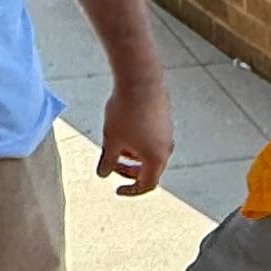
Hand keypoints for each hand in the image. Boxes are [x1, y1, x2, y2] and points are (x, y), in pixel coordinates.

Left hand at [98, 58, 173, 197]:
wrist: (140, 80)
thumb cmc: (125, 111)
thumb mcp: (111, 140)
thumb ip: (107, 161)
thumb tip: (102, 174)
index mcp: (155, 159)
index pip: (145, 185)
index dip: (130, 190)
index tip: (117, 189)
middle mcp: (166, 148)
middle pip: (150, 170)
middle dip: (130, 171)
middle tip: (112, 164)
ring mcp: (168, 133)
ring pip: (151, 154)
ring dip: (134, 155)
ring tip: (117, 141)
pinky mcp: (165, 120)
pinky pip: (153, 139)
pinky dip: (140, 142)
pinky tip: (125, 127)